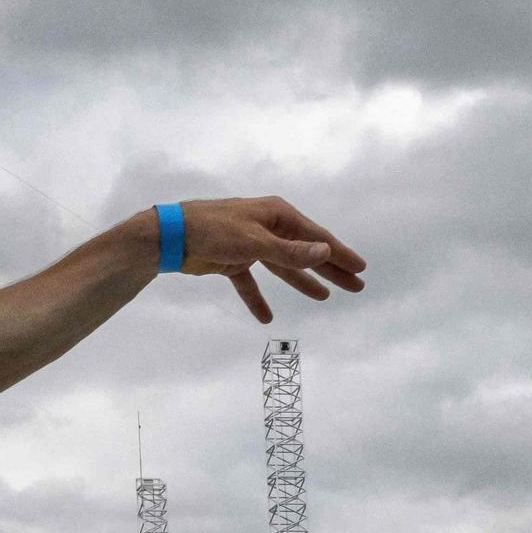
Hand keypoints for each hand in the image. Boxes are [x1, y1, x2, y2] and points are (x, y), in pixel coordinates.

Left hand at [176, 197, 365, 323]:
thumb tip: (325, 252)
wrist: (170, 236)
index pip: (316, 238)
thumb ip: (289, 251)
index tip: (360, 269)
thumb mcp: (254, 242)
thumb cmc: (213, 230)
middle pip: (304, 252)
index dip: (339, 254)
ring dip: (302, 282)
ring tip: (324, 297)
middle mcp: (267, 227)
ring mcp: (249, 244)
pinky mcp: (230, 260)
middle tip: (355, 286)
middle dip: (329, 270)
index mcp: (277, 215)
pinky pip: (249, 283)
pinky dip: (257, 299)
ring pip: (281, 267)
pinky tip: (266, 317)